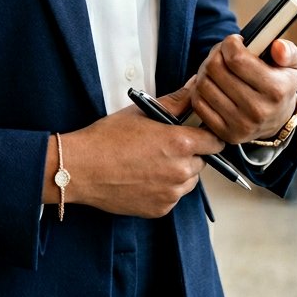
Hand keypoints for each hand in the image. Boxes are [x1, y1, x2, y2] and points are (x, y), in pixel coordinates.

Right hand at [44, 84, 223, 218]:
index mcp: (179, 143)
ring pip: (188, 181)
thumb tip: (194, 87)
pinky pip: (172, 197)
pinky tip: (143, 177)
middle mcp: (180, 171)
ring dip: (178, 172)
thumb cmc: (108, 137)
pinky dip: (164, 188)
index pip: (214, 141)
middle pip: (202, 162)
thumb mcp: (142, 112)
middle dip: (190, 153)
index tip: (200, 133)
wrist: (82, 168)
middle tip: (164, 145)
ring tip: (151, 161)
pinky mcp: (160, 210)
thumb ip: (175, 102)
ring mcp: (171, 194)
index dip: (208, 135)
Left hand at [189, 35, 296, 144]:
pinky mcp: (225, 134)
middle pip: (215, 68)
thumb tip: (277, 47)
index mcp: (276, 90)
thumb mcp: (291, 65)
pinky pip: (198, 103)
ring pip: (203, 84)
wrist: (276, 119)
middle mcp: (258, 111)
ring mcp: (241, 125)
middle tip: (223, 54)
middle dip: (216, 54)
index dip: (230, 43)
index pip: (236, 58)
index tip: (236, 42)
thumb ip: (287, 51)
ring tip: (217, 69)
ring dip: (205, 70)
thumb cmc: (279, 83)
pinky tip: (212, 84)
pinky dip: (198, 89)